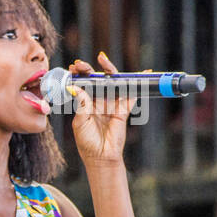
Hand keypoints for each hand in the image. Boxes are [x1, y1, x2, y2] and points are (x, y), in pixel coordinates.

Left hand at [67, 51, 146, 166]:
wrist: (100, 157)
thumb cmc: (87, 141)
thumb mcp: (80, 122)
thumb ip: (81, 104)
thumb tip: (75, 88)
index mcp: (86, 104)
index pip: (83, 85)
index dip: (78, 76)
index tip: (73, 68)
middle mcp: (99, 101)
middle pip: (96, 81)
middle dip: (89, 69)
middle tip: (81, 64)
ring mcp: (112, 104)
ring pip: (113, 83)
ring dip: (109, 70)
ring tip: (102, 59)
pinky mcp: (123, 109)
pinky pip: (132, 94)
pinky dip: (137, 83)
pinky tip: (143, 73)